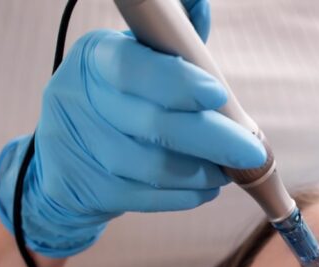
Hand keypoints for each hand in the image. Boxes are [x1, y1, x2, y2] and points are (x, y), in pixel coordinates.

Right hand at [0, 0, 265, 256]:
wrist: (66, 161)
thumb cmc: (121, 100)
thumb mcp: (139, 59)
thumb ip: (172, 38)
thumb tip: (202, 8)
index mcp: (97, 57)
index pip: (134, 68)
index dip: (178, 82)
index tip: (219, 94)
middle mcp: (81, 98)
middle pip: (152, 124)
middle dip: (213, 138)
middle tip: (252, 150)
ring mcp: (81, 146)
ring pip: (152, 166)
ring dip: (202, 172)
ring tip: (229, 171)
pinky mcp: (89, 188)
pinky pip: (147, 197)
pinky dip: (184, 195)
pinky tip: (205, 188)